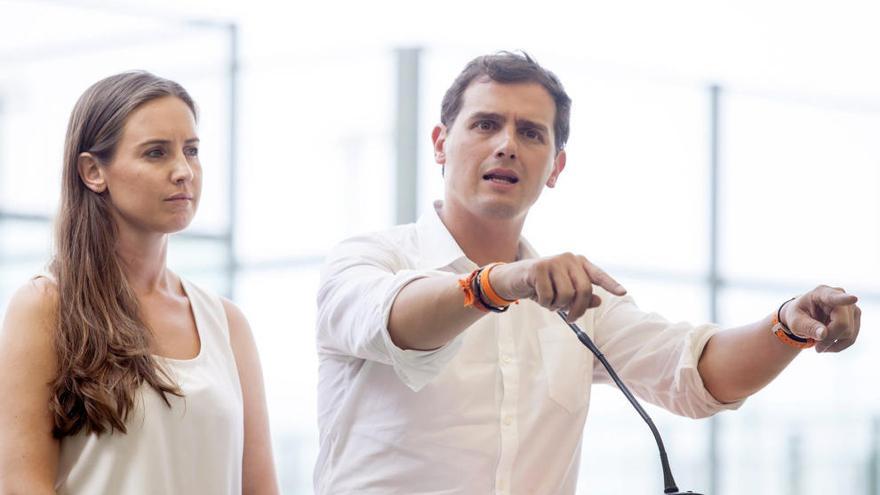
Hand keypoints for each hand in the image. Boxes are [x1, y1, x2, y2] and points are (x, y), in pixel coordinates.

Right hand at [489, 253, 626, 321]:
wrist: (513, 278)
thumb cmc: (542, 285)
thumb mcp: (563, 292)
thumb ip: (581, 297)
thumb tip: (598, 301)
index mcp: (578, 263)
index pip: (598, 274)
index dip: (610, 284)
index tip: (623, 293)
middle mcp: (568, 258)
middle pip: (583, 290)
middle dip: (578, 309)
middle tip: (572, 319)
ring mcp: (553, 261)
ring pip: (566, 295)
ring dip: (558, 306)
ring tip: (550, 303)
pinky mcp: (538, 268)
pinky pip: (549, 296)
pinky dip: (545, 303)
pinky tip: (539, 298)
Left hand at [781, 285, 860, 352]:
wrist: (804, 316)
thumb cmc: (798, 316)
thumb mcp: (795, 322)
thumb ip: (808, 326)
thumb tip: (823, 334)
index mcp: (821, 293)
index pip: (834, 297)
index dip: (844, 299)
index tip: (853, 299)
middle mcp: (840, 296)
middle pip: (842, 324)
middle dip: (829, 338)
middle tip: (816, 347)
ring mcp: (850, 307)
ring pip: (848, 333)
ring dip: (833, 344)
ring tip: (819, 345)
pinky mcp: (855, 318)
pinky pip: (851, 338)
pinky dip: (838, 346)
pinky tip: (827, 345)